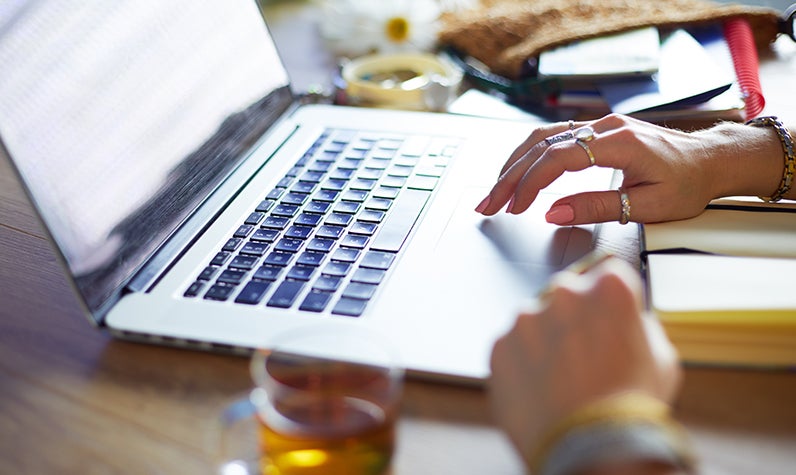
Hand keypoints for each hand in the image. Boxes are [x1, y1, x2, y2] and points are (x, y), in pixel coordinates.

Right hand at [474, 113, 783, 224]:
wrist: (709, 160)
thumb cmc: (687, 183)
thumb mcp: (649, 205)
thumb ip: (598, 207)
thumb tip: (554, 213)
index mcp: (620, 143)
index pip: (560, 159)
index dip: (531, 184)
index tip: (515, 208)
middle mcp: (605, 128)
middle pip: (543, 147)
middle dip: (510, 178)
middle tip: (488, 205)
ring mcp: (599, 126)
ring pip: (543, 139)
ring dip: (514, 165)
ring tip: (494, 191)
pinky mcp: (596, 131)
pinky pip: (554, 138)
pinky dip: (529, 156)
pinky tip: (515, 172)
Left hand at [488, 256, 680, 463]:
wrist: (590, 448)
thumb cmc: (631, 406)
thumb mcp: (662, 358)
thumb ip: (639, 325)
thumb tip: (627, 321)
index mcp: (609, 286)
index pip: (607, 273)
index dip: (608, 299)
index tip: (606, 317)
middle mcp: (563, 292)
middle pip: (567, 294)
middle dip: (574, 317)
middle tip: (583, 355)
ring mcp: (525, 318)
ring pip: (535, 320)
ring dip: (545, 340)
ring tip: (561, 379)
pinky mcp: (499, 345)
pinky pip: (512, 347)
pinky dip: (522, 363)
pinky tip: (540, 389)